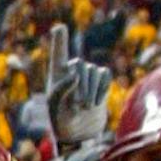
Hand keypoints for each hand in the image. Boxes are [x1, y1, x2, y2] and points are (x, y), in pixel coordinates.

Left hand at [44, 22, 111, 149]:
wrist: (78, 133)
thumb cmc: (61, 118)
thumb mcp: (55, 105)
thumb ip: (62, 88)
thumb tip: (75, 74)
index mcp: (57, 72)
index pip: (59, 51)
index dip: (60, 39)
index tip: (60, 28)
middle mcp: (72, 69)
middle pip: (80, 66)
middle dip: (81, 87)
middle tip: (78, 105)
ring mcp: (88, 74)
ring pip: (94, 72)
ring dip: (91, 92)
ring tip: (85, 107)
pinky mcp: (101, 80)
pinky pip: (105, 75)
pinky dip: (102, 89)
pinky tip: (96, 102)